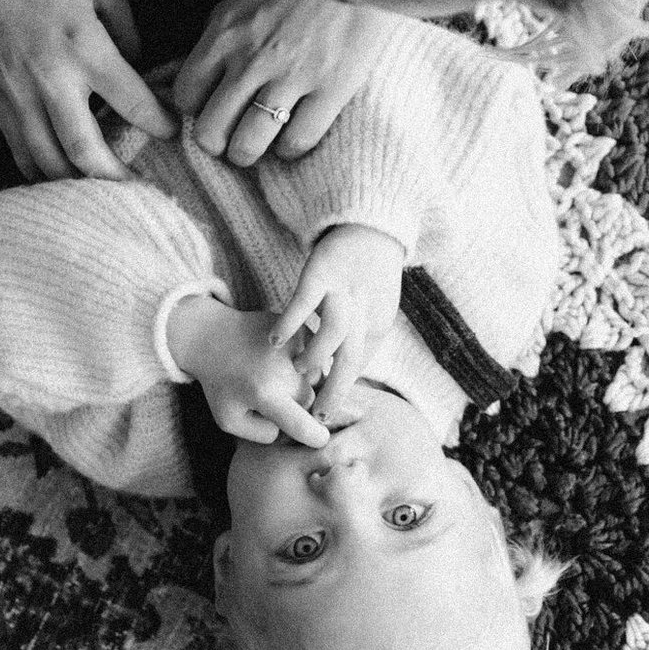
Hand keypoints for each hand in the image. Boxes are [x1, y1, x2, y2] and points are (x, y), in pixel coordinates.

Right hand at [0, 0, 175, 179]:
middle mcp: (51, 80)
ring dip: (78, 184)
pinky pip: (18, 150)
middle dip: (118, 179)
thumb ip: (127, 26)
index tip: (172, 131)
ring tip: (103, 189)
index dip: (160, 123)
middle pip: (87, 153)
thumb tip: (137, 64)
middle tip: (141, 186)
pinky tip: (60, 176)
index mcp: (85, 47)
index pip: (133, 103)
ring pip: (48, 163)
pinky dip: (40, 171)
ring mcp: (18, 94)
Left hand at [167, 296, 329, 446]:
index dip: (315, 437)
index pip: (303, 426)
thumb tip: (288, 429)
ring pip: (316, 377)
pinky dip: (303, 361)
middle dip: (297, 404)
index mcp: (265, 395)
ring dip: (303, 382)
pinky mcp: (299, 331)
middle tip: (273, 396)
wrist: (212, 336)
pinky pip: (314, 355)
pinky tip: (280, 358)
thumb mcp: (228, 419)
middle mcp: (283, 371)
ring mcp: (293, 347)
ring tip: (275, 375)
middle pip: (310, 401)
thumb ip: (260, 434)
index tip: (319, 440)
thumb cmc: (220, 383)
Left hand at [175, 0, 401, 166]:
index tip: (210, 108)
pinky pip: (298, 140)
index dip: (195, 109)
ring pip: (249, 144)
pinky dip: (289, 149)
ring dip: (247, 153)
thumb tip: (209, 74)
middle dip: (215, 143)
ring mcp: (291, 77)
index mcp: (224, 34)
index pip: (187, 94)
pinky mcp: (331, 88)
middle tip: (227, 140)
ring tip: (256, 147)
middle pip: (211, 129)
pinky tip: (291, 140)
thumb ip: (223, 36)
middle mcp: (250, 60)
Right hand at [273, 224, 404, 415]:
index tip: (325, 419)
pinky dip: (292, 320)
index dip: (341, 393)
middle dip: (334, 389)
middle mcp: (361, 311)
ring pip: (334, 330)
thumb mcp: (371, 317)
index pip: (356, 367)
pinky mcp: (323, 270)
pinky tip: (276, 340)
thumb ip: (359, 346)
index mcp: (372, 327)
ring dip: (316, 355)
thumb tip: (349, 380)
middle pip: (350, 357)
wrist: (371, 230)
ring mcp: (342, 290)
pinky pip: (307, 298)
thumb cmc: (367, 278)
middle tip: (318, 414)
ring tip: (298, 369)